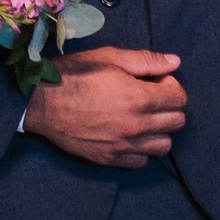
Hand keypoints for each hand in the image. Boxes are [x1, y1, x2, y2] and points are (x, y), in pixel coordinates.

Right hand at [23, 50, 186, 168]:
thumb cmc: (73, 74)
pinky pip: (141, 161)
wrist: (40, 102)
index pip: (180, 98)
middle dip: (169, 106)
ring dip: (159, 130)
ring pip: (163, 145)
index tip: (155, 80)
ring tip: (142, 118)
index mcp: (139, 98)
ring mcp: (123, 146)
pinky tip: (128, 135)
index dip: (171, 85)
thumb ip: (145, 61)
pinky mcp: (109, 159)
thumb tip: (175, 62)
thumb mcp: (109, 57)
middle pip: (177, 122)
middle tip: (150, 96)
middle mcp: (136, 126)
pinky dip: (141, 149)